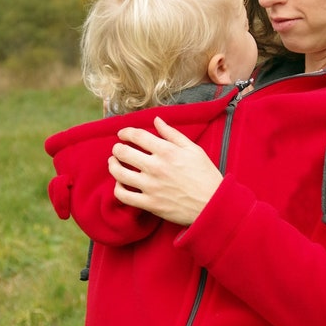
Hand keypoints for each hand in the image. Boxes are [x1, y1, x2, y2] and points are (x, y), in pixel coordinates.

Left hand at [108, 117, 222, 225]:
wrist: (213, 204)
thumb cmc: (206, 176)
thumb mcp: (194, 150)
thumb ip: (173, 134)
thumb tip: (156, 120)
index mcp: (167, 151)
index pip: (137, 136)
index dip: (125, 132)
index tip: (122, 134)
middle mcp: (156, 167)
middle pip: (123, 152)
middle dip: (117, 148)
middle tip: (118, 149)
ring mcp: (151, 186)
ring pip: (119, 173)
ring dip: (113, 166)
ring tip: (114, 163)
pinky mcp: (150, 204)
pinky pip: (124, 196)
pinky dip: (118, 189)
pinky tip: (120, 184)